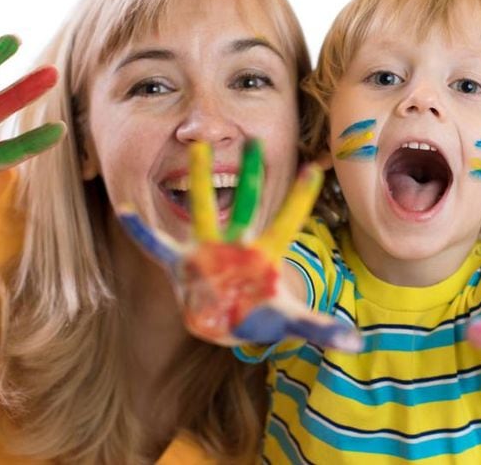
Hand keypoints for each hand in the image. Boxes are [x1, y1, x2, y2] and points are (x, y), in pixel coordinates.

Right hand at [118, 140, 360, 350]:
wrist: (227, 323)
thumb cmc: (260, 316)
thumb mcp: (290, 322)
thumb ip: (319, 329)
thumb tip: (356, 342)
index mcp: (265, 254)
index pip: (287, 220)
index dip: (300, 197)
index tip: (314, 167)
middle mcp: (237, 244)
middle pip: (247, 202)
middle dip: (251, 174)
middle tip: (256, 139)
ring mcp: (208, 250)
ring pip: (203, 208)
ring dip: (200, 180)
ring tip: (199, 149)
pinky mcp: (182, 263)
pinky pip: (157, 245)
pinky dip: (140, 231)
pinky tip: (125, 210)